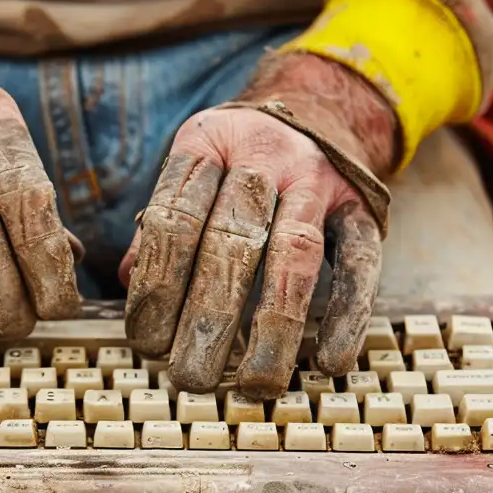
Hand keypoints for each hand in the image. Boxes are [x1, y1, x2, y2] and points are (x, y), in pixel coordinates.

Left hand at [122, 57, 395, 397]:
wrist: (317, 108)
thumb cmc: (237, 158)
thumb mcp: (192, 169)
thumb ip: (164, 223)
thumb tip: (128, 282)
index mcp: (206, 144)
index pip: (174, 216)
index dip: (157, 282)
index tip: (143, 339)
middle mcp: (262, 157)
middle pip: (230, 240)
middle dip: (206, 317)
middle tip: (188, 376)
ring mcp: (317, 180)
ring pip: (294, 255)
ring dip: (272, 326)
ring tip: (252, 384)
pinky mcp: (363, 207)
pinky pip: (359, 264)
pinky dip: (347, 316)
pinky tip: (329, 362)